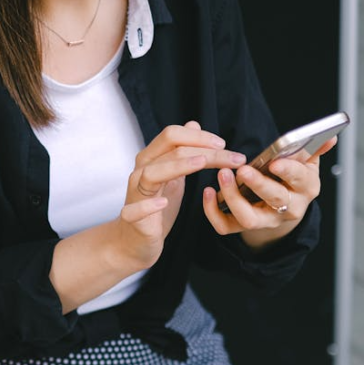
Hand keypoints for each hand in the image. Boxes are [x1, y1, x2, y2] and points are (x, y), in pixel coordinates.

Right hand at [117, 122, 245, 268]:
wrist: (136, 240)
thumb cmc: (157, 209)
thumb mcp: (174, 176)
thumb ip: (182, 151)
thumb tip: (193, 123)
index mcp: (152, 159)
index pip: (173, 135)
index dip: (199, 136)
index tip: (224, 144)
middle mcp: (141, 172)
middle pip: (169, 149)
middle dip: (203, 149)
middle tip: (232, 157)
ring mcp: (135, 194)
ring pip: (152, 173)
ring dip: (178, 166)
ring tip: (202, 164)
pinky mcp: (131, 218)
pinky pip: (134, 210)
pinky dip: (147, 205)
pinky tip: (163, 203)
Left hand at [202, 136, 337, 249]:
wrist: (284, 208)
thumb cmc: (293, 179)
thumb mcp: (308, 164)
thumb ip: (315, 149)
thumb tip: (331, 136)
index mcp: (306, 188)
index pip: (300, 180)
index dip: (288, 172)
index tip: (275, 162)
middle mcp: (289, 208)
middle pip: (275, 200)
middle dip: (258, 185)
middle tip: (242, 169)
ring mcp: (266, 220)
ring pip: (248, 218)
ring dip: (232, 198)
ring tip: (223, 175)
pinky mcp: (244, 227)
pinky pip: (226, 227)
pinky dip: (213, 213)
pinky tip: (207, 192)